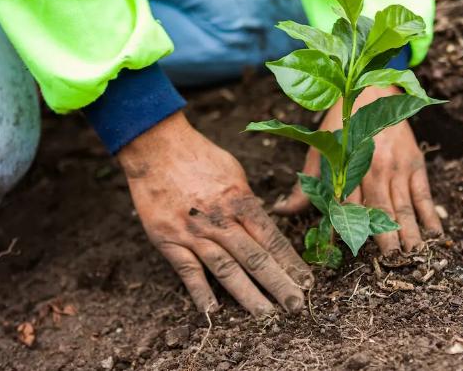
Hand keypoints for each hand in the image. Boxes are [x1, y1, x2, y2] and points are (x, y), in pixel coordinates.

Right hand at [118, 112, 312, 314]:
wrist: (156, 147)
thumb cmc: (199, 156)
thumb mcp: (234, 173)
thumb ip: (248, 202)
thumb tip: (263, 221)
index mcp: (240, 201)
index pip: (272, 239)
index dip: (291, 263)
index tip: (307, 282)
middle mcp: (221, 220)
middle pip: (255, 258)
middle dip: (278, 284)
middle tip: (296, 306)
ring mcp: (194, 232)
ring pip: (226, 269)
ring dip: (247, 295)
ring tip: (265, 315)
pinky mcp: (168, 240)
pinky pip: (187, 271)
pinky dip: (200, 292)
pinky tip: (213, 311)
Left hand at [274, 86, 442, 253]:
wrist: (370, 89)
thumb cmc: (340, 126)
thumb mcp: (318, 152)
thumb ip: (304, 186)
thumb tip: (281, 212)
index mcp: (347, 168)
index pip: (347, 206)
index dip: (349, 230)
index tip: (352, 253)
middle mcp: (373, 169)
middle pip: (380, 209)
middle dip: (387, 237)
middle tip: (393, 262)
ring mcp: (397, 167)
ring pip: (404, 205)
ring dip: (411, 231)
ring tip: (415, 255)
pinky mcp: (415, 163)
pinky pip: (424, 194)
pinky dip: (430, 214)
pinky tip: (435, 234)